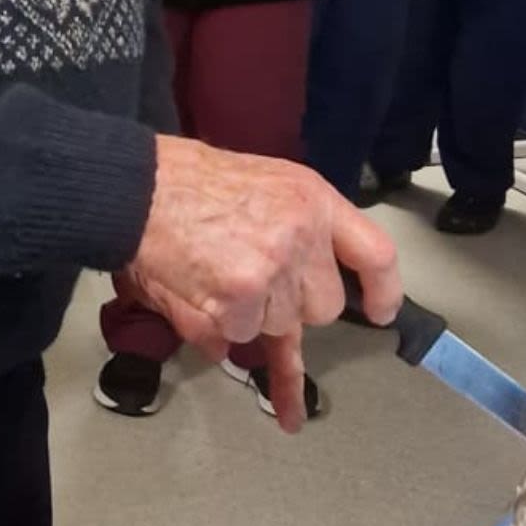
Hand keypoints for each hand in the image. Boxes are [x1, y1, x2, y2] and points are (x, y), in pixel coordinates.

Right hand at [123, 137, 402, 433]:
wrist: (141, 190)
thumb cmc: (195, 185)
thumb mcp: (268, 184)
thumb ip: (302, 232)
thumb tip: (311, 291)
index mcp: (313, 201)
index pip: (375, 254)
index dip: (384, 290)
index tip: (381, 313)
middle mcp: (301, 238)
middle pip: (322, 307)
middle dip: (292, 305)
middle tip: (252, 274)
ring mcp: (271, 275)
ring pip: (275, 328)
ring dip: (248, 316)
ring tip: (213, 272)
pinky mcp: (238, 307)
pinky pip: (237, 341)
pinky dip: (216, 329)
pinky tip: (197, 295)